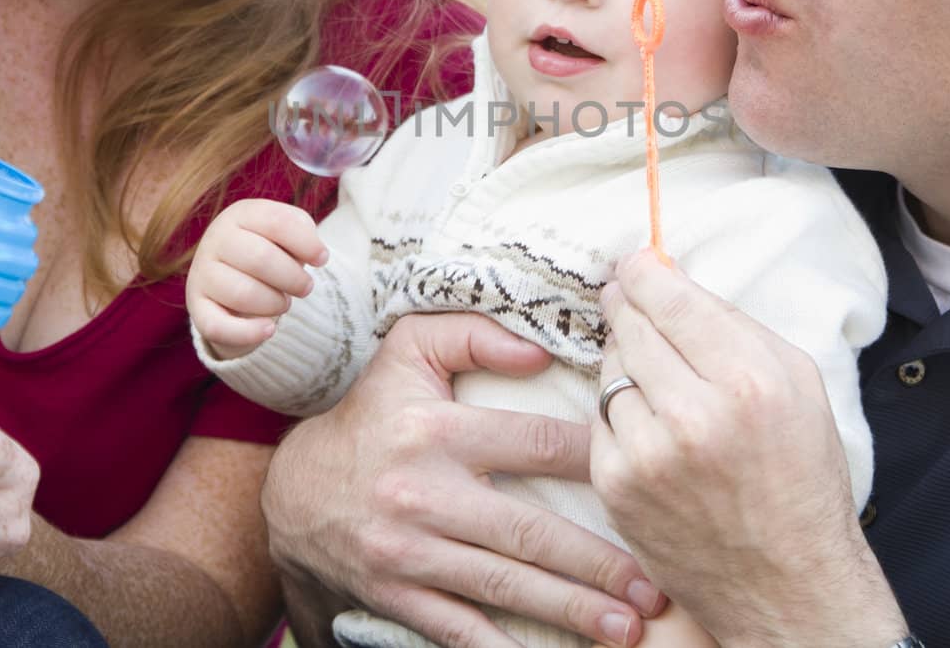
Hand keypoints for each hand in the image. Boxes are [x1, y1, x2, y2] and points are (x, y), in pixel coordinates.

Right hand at [187, 198, 327, 358]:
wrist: (234, 277)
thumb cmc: (270, 250)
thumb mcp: (287, 234)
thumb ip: (303, 233)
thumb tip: (316, 253)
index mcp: (240, 215)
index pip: (276, 221)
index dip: (306, 242)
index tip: (322, 259)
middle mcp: (215, 240)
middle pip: (261, 259)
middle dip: (293, 278)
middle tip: (306, 288)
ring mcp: (202, 274)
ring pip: (243, 294)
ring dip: (275, 303)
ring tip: (283, 302)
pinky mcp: (197, 308)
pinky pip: (217, 326)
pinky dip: (248, 332)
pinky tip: (270, 330)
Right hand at [263, 312, 665, 647]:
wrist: (293, 493)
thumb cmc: (371, 414)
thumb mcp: (407, 351)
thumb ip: (473, 332)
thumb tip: (542, 349)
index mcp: (436, 430)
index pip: (534, 444)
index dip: (595, 459)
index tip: (646, 473)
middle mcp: (424, 495)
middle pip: (529, 533)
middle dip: (598, 562)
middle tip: (655, 583)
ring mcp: (410, 554)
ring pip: (505, 587)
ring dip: (571, 610)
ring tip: (628, 626)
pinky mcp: (399, 598)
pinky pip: (461, 631)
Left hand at [590, 252, 905, 647]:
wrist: (788, 584)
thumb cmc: (800, 477)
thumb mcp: (800, 386)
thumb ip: (736, 327)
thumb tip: (673, 279)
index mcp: (750, 382)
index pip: (673, 300)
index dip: (644, 273)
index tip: (633, 263)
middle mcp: (695, 416)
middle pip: (632, 327)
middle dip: (627, 307)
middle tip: (625, 298)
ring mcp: (649, 455)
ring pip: (609, 369)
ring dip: (623, 361)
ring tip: (656, 375)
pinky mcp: (617, 486)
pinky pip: (599, 419)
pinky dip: (618, 412)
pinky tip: (648, 423)